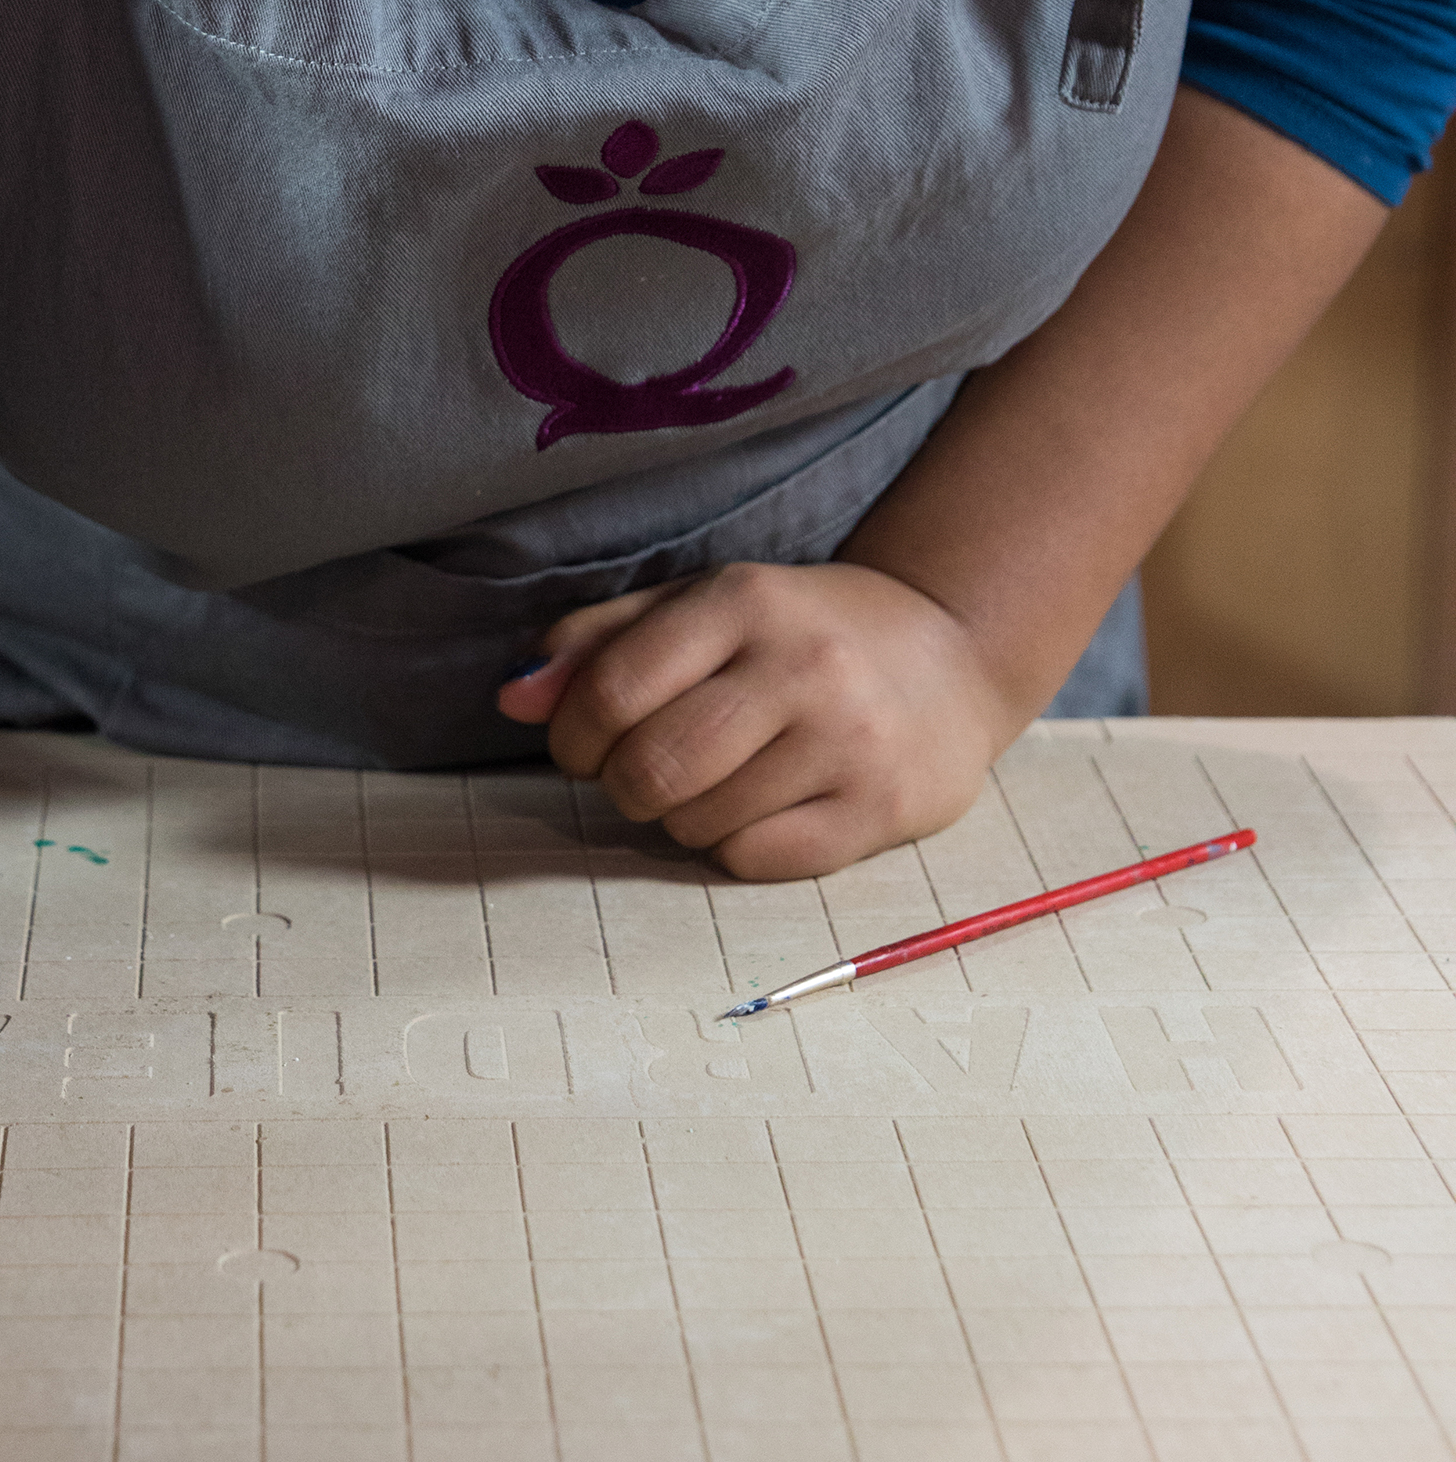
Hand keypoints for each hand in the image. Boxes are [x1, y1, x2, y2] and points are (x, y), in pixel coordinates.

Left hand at [497, 560, 1018, 879]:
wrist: (950, 654)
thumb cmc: (799, 633)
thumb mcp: (698, 608)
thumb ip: (597, 643)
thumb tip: (512, 698)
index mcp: (744, 601)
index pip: (611, 692)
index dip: (572, 736)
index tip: (585, 743)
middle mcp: (802, 667)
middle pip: (650, 770)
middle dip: (622, 785)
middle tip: (643, 771)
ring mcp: (848, 742)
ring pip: (697, 824)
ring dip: (680, 816)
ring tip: (716, 779)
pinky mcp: (879, 809)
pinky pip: (753, 860)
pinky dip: (732, 845)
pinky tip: (760, 805)